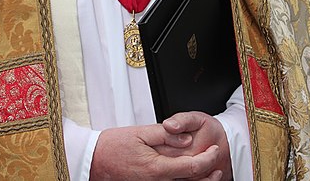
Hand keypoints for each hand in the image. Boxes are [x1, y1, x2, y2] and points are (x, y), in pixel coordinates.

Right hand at [89, 120, 226, 180]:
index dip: (208, 158)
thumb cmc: (111, 147)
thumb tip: (185, 138)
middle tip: (217, 161)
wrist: (92, 162)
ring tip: (210, 172)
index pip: (192, 167)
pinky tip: (187, 177)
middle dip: (209, 172)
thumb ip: (164, 134)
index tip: (214, 149)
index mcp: (157, 168)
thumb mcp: (138, 133)